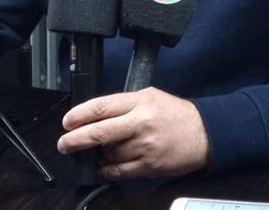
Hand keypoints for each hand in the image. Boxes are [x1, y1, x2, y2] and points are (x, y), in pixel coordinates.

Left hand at [57, 87, 208, 179]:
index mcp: (140, 102)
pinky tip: (105, 166)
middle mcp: (141, 123)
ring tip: (102, 151)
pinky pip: (119, 171)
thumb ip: (124, 104)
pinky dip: (107, 170)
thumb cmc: (175, 114)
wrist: (205, 133)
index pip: (101, 107)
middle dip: (75, 139)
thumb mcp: (150, 96)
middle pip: (99, 132)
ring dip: (99, 154)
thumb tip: (95, 116)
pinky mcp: (149, 165)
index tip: (67, 122)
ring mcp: (145, 146)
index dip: (79, 115)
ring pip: (108, 153)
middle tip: (64, 144)